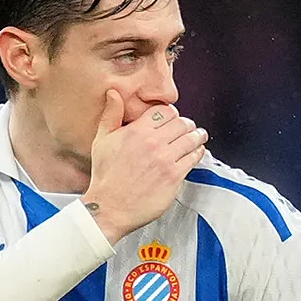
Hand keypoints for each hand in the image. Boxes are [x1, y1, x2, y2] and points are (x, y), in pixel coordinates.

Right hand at [84, 86, 207, 239]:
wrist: (109, 207)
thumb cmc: (105, 177)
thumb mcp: (101, 141)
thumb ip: (110, 115)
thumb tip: (114, 93)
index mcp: (136, 131)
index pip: (165, 111)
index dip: (171, 114)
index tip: (172, 119)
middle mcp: (153, 143)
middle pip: (181, 123)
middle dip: (186, 124)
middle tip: (188, 128)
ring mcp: (165, 160)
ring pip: (191, 138)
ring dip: (197, 136)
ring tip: (199, 136)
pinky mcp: (174, 176)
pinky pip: (193, 157)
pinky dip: (198, 152)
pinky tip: (196, 152)